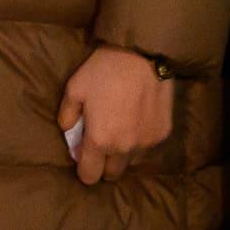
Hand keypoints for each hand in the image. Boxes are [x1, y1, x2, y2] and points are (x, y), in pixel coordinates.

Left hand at [59, 46, 175, 183]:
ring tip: (121, 128)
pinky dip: (140, 140)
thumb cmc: (104, 70)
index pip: (89, 176)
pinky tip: (138, 119)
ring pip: (131, 162)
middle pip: (112, 174)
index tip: (84, 152)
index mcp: (99, 141)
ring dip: (124, 152)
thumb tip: (69, 133)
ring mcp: (146, 143)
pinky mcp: (162, 133)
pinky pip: (147, 147)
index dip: (84, 167)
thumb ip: (67, 116)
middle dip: (104, 162)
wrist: (143, 53)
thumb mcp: (74, 88)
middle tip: (102, 139)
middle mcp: (124, 149)